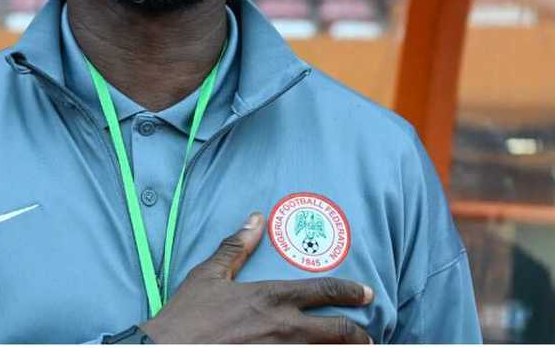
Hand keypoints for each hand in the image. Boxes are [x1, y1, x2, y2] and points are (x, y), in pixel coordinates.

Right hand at [139, 212, 373, 342]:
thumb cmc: (186, 317)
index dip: (351, 291)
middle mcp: (283, 328)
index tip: (367, 294)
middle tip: (368, 337)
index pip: (324, 290)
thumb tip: (255, 218)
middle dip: (358, 335)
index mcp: (271, 298)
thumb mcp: (207, 276)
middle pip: (337, 331)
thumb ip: (235, 247)